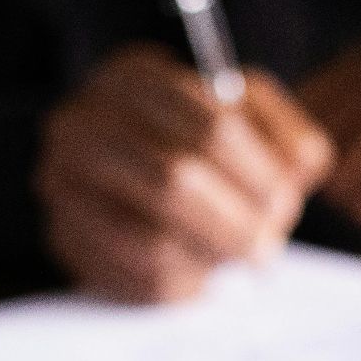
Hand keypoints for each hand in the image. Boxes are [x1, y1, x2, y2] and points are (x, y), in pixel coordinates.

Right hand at [36, 45, 333, 302]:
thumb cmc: (199, 141)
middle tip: (268, 248)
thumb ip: (284, 133)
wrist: (126, 173)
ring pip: (152, 240)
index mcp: (131, 77)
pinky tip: (202, 274)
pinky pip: (134, 278)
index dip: (258, 173)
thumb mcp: (248, 116)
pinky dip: (183, 284)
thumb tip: (299, 168)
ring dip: (211, 258)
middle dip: (236, 222)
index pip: (211, 126)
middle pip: (175, 180)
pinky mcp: (64, 238)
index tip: (285, 202)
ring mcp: (62, 182)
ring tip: (237, 260)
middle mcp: (81, 123)